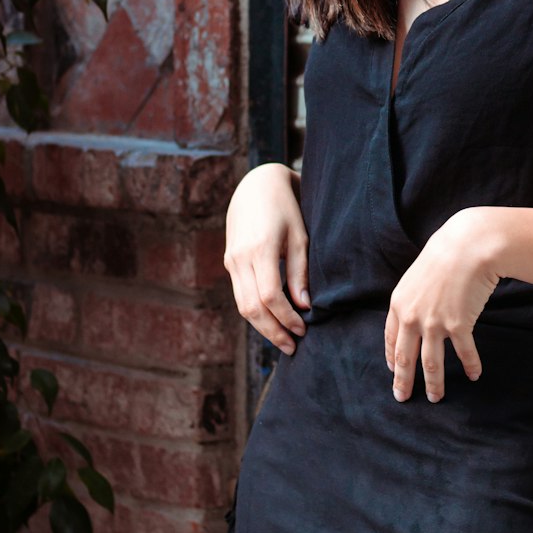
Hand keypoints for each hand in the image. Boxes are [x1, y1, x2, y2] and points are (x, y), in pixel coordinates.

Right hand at [223, 163, 309, 352]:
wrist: (256, 186)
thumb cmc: (285, 208)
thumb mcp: (300, 236)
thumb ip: (300, 272)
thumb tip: (304, 306)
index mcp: (259, 249)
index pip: (269, 296)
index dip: (286, 318)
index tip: (304, 329)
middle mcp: (240, 258)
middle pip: (251, 308)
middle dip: (273, 332)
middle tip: (293, 347)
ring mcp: (231, 261)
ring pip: (242, 306)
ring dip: (262, 327)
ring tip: (284, 340)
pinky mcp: (229, 262)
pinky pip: (240, 295)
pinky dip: (255, 313)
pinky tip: (272, 321)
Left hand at [385, 208, 498, 402]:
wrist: (468, 246)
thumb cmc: (445, 255)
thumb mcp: (417, 276)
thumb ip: (414, 298)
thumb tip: (417, 313)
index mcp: (399, 304)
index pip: (391, 339)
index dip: (392, 358)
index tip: (394, 372)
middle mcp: (412, 317)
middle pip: (405, 357)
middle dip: (404, 381)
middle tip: (402, 397)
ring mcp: (434, 324)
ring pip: (431, 363)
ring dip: (434, 384)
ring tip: (436, 397)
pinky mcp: (458, 325)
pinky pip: (464, 353)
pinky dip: (471, 365)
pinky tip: (474, 375)